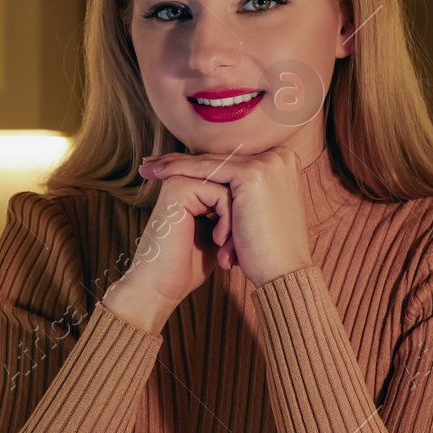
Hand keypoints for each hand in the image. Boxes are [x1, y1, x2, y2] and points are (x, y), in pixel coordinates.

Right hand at [115, 156, 237, 311]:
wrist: (160, 287)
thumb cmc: (187, 267)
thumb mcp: (218, 235)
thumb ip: (230, 214)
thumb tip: (259, 203)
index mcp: (189, 188)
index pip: (232, 188)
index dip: (241, 216)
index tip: (234, 249)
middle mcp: (182, 180)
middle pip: (233, 185)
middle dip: (240, 218)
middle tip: (232, 251)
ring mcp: (179, 181)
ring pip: (230, 188)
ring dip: (236, 221)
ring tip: (227, 249)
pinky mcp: (178, 189)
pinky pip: (221, 193)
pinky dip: (227, 219)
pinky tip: (219, 241)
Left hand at [137, 144, 314, 288]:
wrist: (284, 275)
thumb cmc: (267, 253)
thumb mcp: (257, 214)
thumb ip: (244, 196)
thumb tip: (223, 193)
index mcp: (282, 165)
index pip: (229, 162)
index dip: (198, 165)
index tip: (169, 167)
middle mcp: (279, 158)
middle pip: (219, 160)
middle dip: (182, 162)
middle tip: (152, 164)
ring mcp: (268, 164)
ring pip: (210, 163)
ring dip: (175, 164)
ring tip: (148, 168)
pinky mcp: (253, 175)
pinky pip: (207, 170)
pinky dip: (180, 170)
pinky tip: (159, 173)